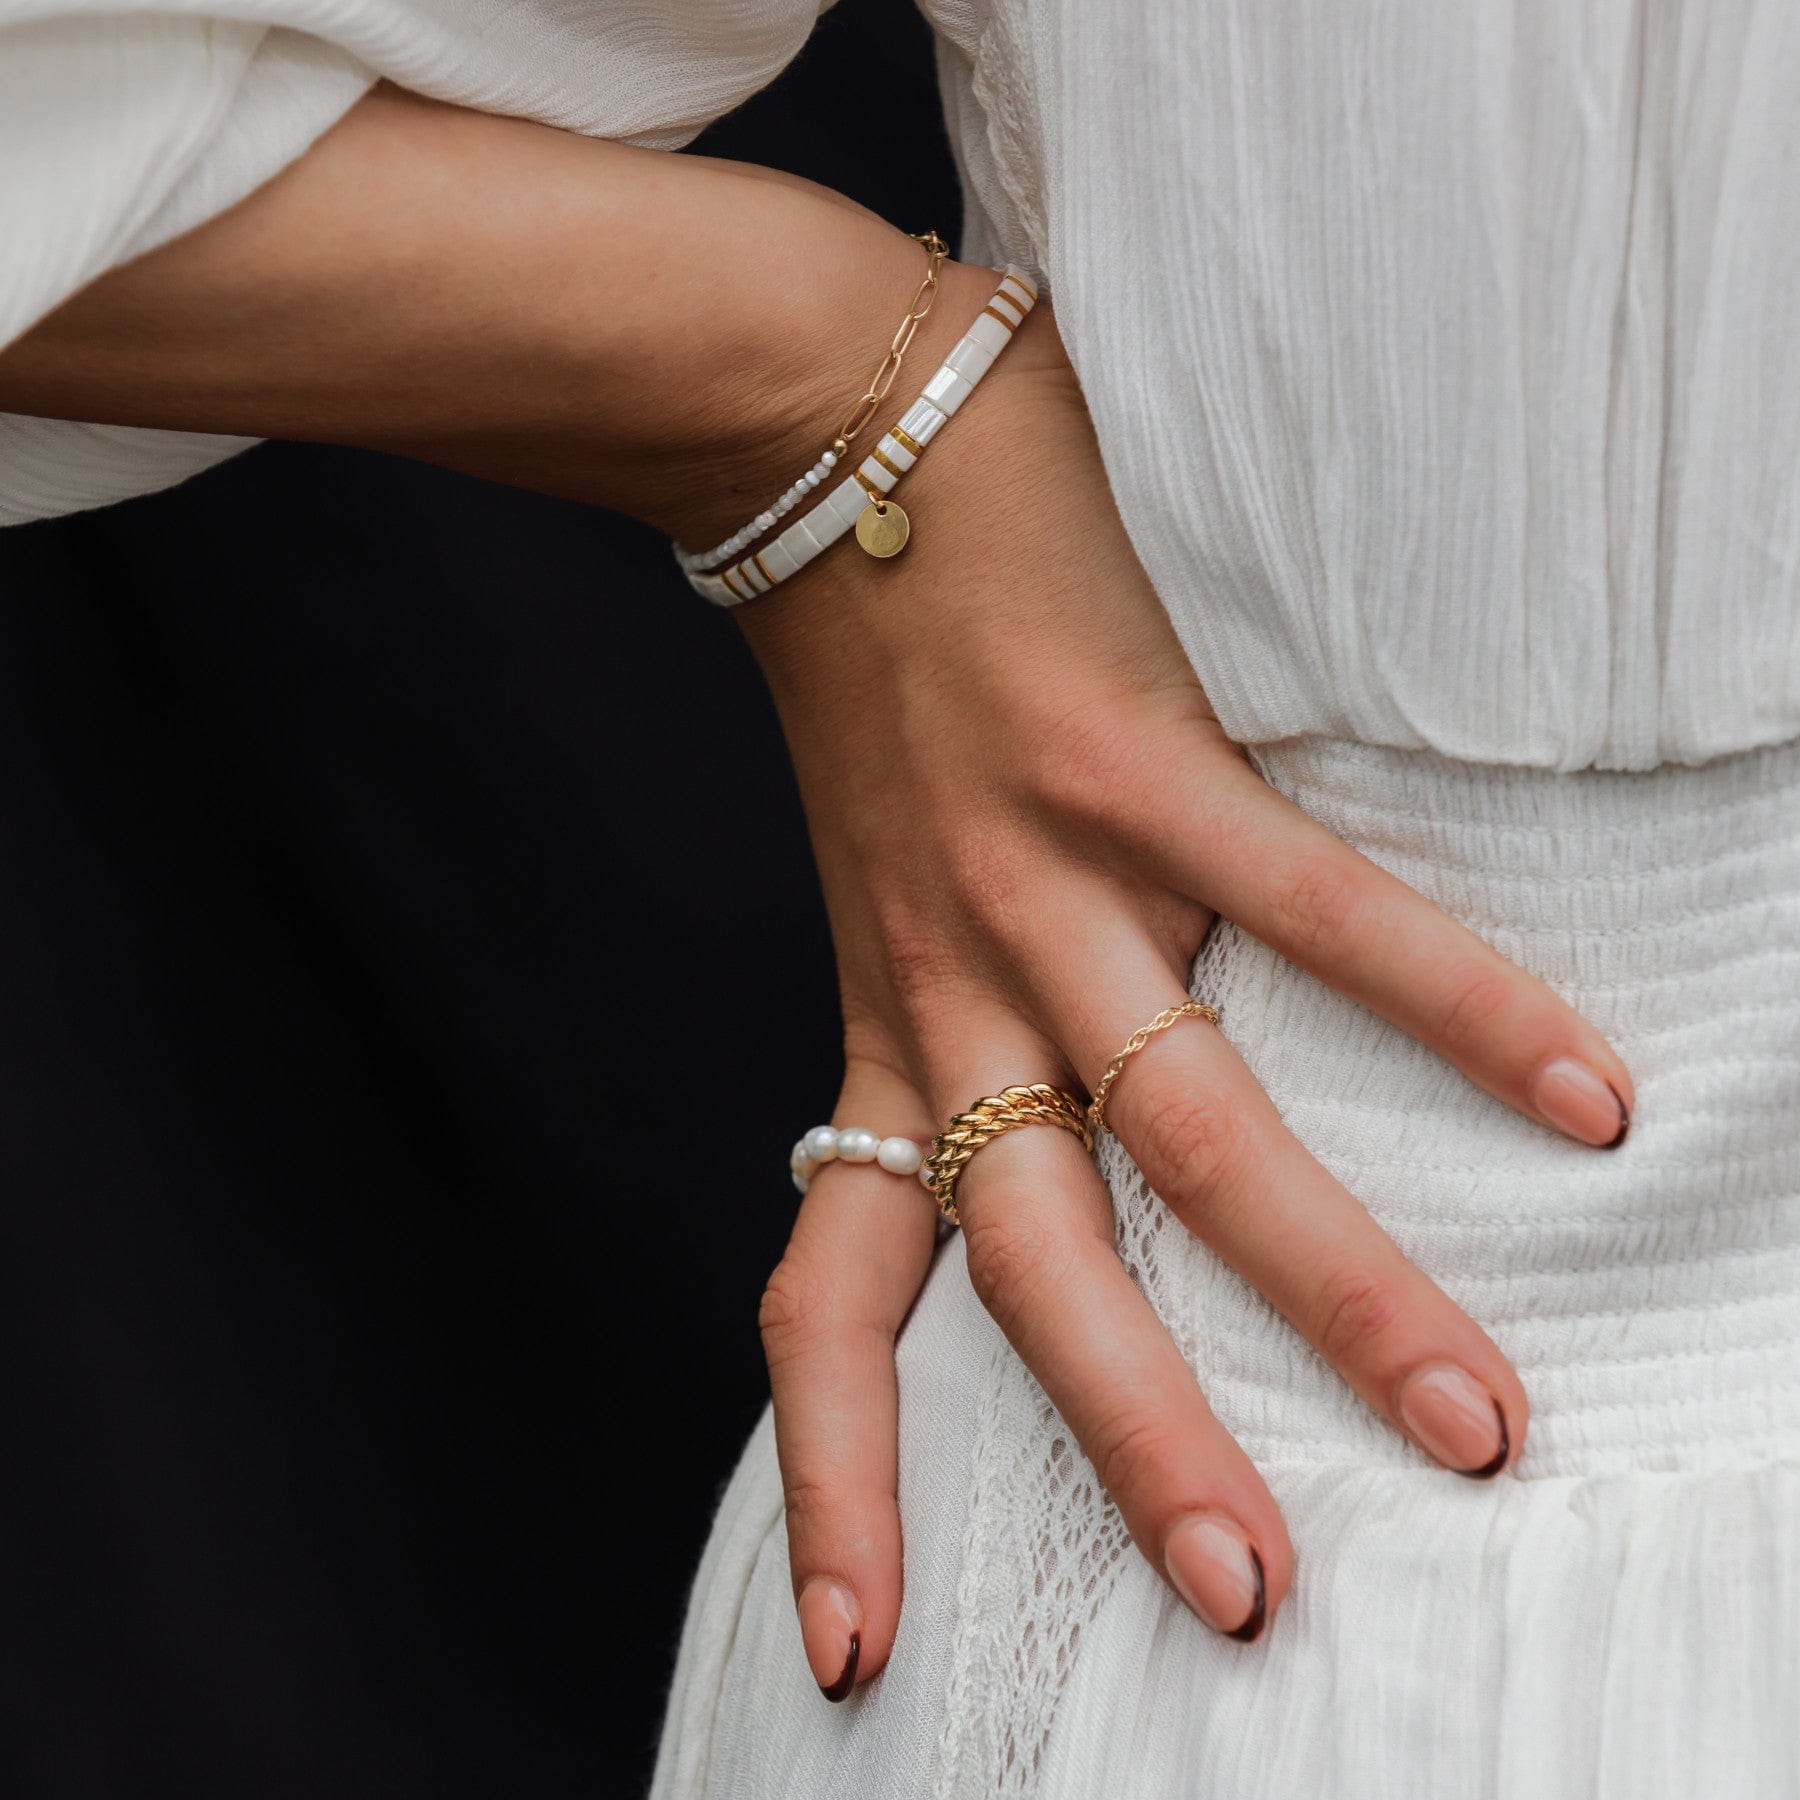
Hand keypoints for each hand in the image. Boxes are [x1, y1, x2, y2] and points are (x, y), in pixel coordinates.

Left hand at [741, 282, 1633, 1691]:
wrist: (810, 442)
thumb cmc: (864, 671)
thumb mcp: (879, 887)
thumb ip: (955, 1006)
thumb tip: (1078, 1096)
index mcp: (889, 1032)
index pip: (825, 1303)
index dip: (833, 1480)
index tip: (854, 1647)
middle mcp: (957, 989)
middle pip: (1035, 1272)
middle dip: (1143, 1445)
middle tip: (1258, 1597)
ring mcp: (1046, 888)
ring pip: (1188, 1133)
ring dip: (1340, 1287)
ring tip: (1478, 1418)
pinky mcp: (1135, 767)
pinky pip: (1312, 916)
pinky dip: (1452, 1008)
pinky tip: (1581, 1095)